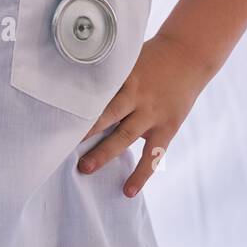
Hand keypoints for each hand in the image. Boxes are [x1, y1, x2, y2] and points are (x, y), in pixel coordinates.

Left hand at [76, 34, 208, 197]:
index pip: (98, 94)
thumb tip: (79, 83)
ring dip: (104, 153)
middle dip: (85, 132)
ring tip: (85, 168)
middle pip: (107, 116)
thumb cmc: (153, 56)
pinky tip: (128, 191)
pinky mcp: (167, 128)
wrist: (189, 55)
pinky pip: (153, 156)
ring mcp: (153, 114)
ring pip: (125, 137)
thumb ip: (110, 75)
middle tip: (62, 146)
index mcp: (126, 78)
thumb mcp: (129, 60)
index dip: (79, 106)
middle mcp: (138, 97)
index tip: (57, 117)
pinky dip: (141, 174)